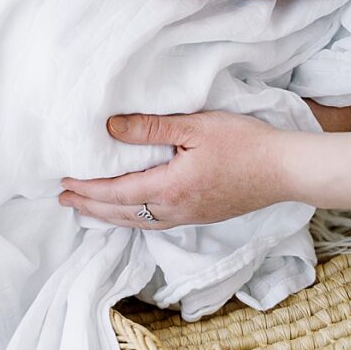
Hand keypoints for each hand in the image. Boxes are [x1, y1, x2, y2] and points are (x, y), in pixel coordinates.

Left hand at [58, 111, 289, 228]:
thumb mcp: (194, 126)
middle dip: (89, 205)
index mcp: (168, 189)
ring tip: (86, 208)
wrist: (286, 170)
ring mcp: (188, 216)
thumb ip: (150, 128)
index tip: (64, 181)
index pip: (115, 192)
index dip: (87, 188)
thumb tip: (110, 127)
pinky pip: (154, 223)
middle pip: (121, 213)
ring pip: (137, 222)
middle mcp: (174, 210)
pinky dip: (131, 219)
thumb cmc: (244, 143)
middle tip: (63, 199)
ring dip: (107, 215)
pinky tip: (128, 213)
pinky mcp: (200, 216)